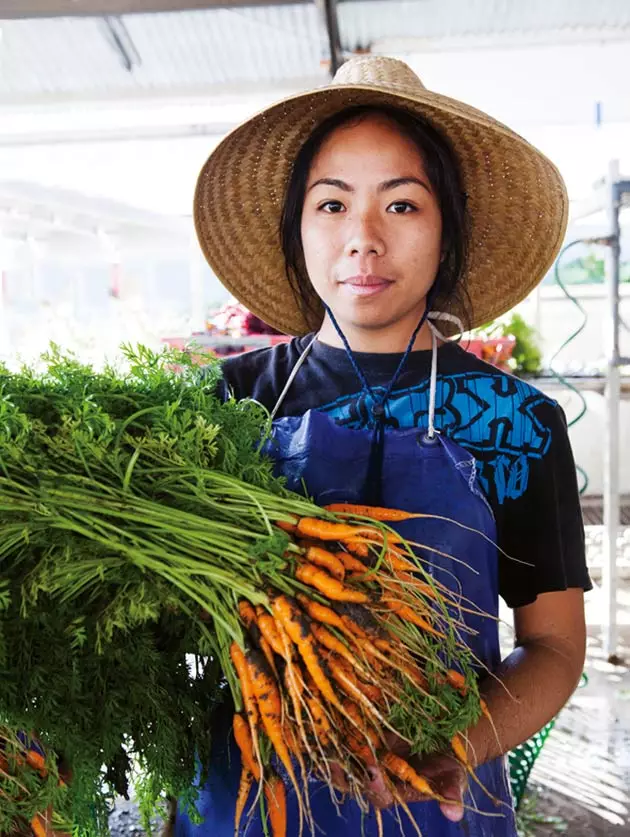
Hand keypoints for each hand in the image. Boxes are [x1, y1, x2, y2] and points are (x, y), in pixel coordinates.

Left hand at [329, 734, 467, 821]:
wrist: (441, 738)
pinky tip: (331, 718)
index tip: (374, 769)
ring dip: (334, 752)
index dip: (375, 786)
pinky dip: (336, 732)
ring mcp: (367, 759)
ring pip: (344, 762)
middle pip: (353, 781)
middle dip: (343, 771)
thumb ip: (451, 791)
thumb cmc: (446, 763)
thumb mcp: (452, 774)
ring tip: (329, 736)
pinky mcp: (362, 740)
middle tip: (337, 757)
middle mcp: (378, 778)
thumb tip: (454, 813)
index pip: (380, 796)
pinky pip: (344, 739)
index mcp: (397, 791)